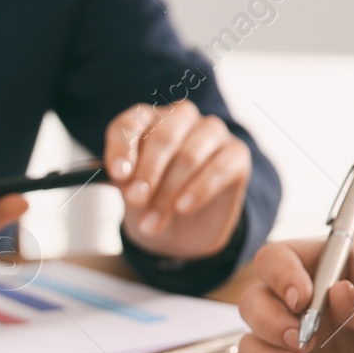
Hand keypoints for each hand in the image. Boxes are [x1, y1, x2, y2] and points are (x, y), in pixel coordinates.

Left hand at [106, 100, 251, 259]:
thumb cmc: (152, 203)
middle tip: (135, 200)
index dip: (123, 147)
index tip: (118, 174)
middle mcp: (181, 118)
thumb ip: (127, 182)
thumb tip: (123, 176)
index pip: (131, 123)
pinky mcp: (236, 153)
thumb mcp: (132, 196)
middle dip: (148, 172)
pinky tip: (183, 208)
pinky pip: (219, 167)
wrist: (184, 234)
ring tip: (154, 222)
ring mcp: (211, 133)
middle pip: (163, 136)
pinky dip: (199, 189)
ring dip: (169, 191)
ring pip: (190, 155)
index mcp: (148, 121)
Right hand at [238, 238, 353, 352]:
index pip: (276, 259)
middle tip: (300, 338)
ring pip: (252, 344)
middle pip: (253, 302)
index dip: (279, 275)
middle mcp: (297, 306)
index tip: (301, 298)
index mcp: (319, 268)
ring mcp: (294, 344)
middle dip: (270, 322)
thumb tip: (342, 294)